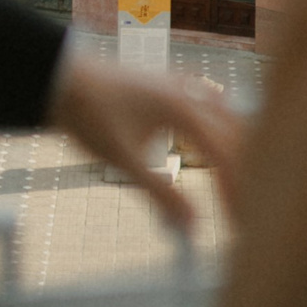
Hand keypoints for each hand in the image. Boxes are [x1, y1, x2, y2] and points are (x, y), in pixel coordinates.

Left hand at [48, 54, 245, 231]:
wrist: (60, 78)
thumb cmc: (90, 115)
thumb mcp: (125, 161)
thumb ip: (161, 194)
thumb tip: (191, 228)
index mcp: (184, 109)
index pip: (225, 154)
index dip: (235, 190)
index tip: (238, 224)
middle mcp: (190, 93)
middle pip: (235, 133)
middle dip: (245, 171)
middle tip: (246, 209)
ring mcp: (180, 86)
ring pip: (226, 115)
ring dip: (236, 148)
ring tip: (241, 180)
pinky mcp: (169, 86)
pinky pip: (209, 104)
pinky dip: (220, 128)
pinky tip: (215, 139)